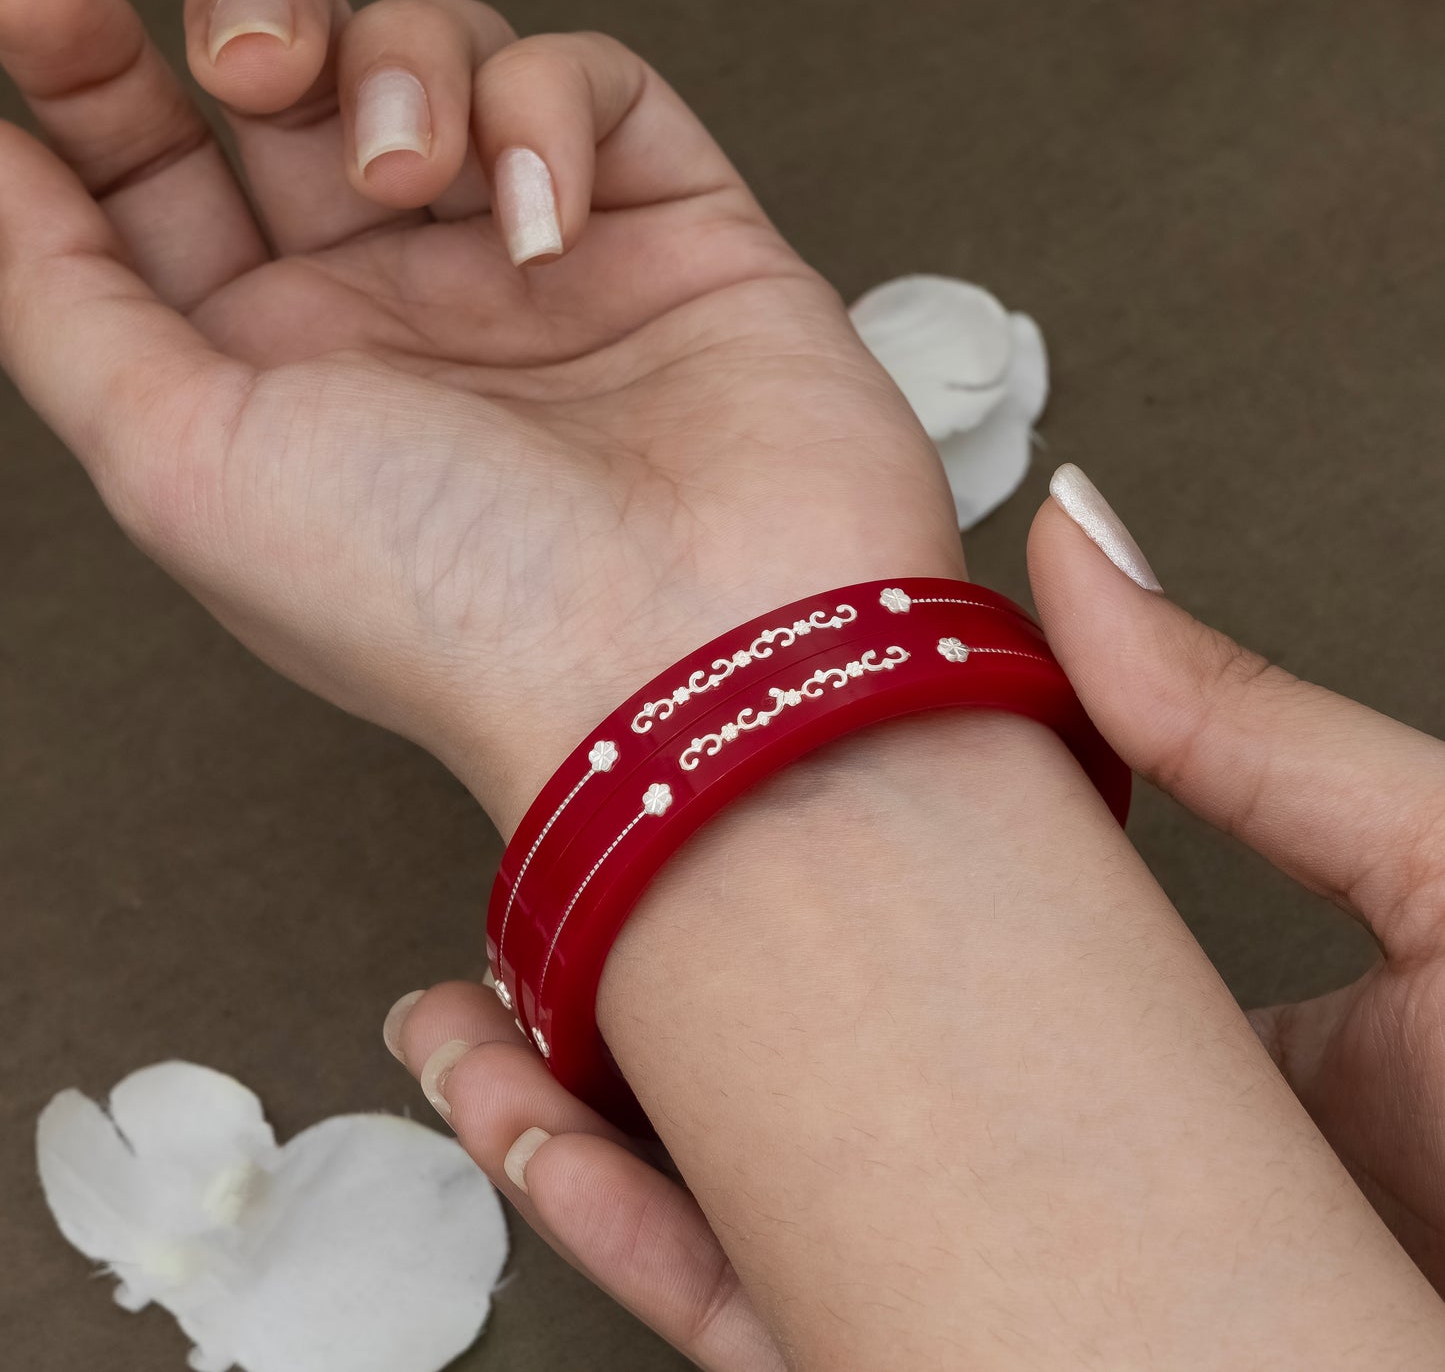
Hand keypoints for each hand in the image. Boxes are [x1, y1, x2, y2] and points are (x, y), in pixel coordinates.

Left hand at [0, 0, 960, 825]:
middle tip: (263, 66)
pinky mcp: (678, 236)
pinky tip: (547, 224)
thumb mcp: (177, 464)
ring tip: (420, 179)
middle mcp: (407, 317)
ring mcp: (541, 270)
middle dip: (260, 22)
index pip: (158, 185)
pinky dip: (553, 112)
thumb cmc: (449, 601)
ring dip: (407, 67)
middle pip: (298, 87)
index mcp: (280, 379)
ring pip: (446, 57)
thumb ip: (57, 298)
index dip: (84, 74)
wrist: (684, 657)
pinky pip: (595, 85)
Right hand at [387, 479, 1444, 1366]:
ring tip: (463, 1026)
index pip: (894, 937)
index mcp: (1119, 1027)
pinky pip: (760, 1324)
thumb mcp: (1427, 874)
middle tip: (506, 911)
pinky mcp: (948, 1370)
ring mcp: (977, 1271)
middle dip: (610, 998)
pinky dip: (633, 1239)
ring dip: (566, 1117)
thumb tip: (1074, 535)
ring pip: (731, 1203)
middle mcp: (1025, 1151)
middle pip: (778, 1070)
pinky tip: (541, 1141)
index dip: (748, 864)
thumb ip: (1240, 724)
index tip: (656, 774)